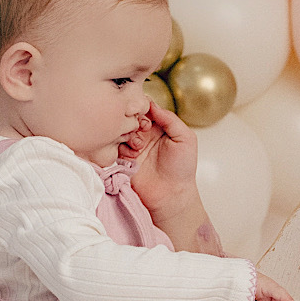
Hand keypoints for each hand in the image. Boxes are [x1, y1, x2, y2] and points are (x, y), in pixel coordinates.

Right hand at [125, 100, 198, 222]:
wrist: (172, 195)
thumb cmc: (183, 169)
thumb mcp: (186, 139)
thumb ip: (171, 119)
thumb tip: (152, 105)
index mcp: (160, 126)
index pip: (146, 107)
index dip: (143, 108)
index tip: (145, 116)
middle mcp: (144, 134)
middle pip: (131, 116)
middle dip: (134, 120)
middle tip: (142, 131)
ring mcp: (133, 145)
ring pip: (121, 129)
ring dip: (127, 134)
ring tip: (138, 146)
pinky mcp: (123, 158)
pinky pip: (114, 145)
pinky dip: (120, 146)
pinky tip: (132, 155)